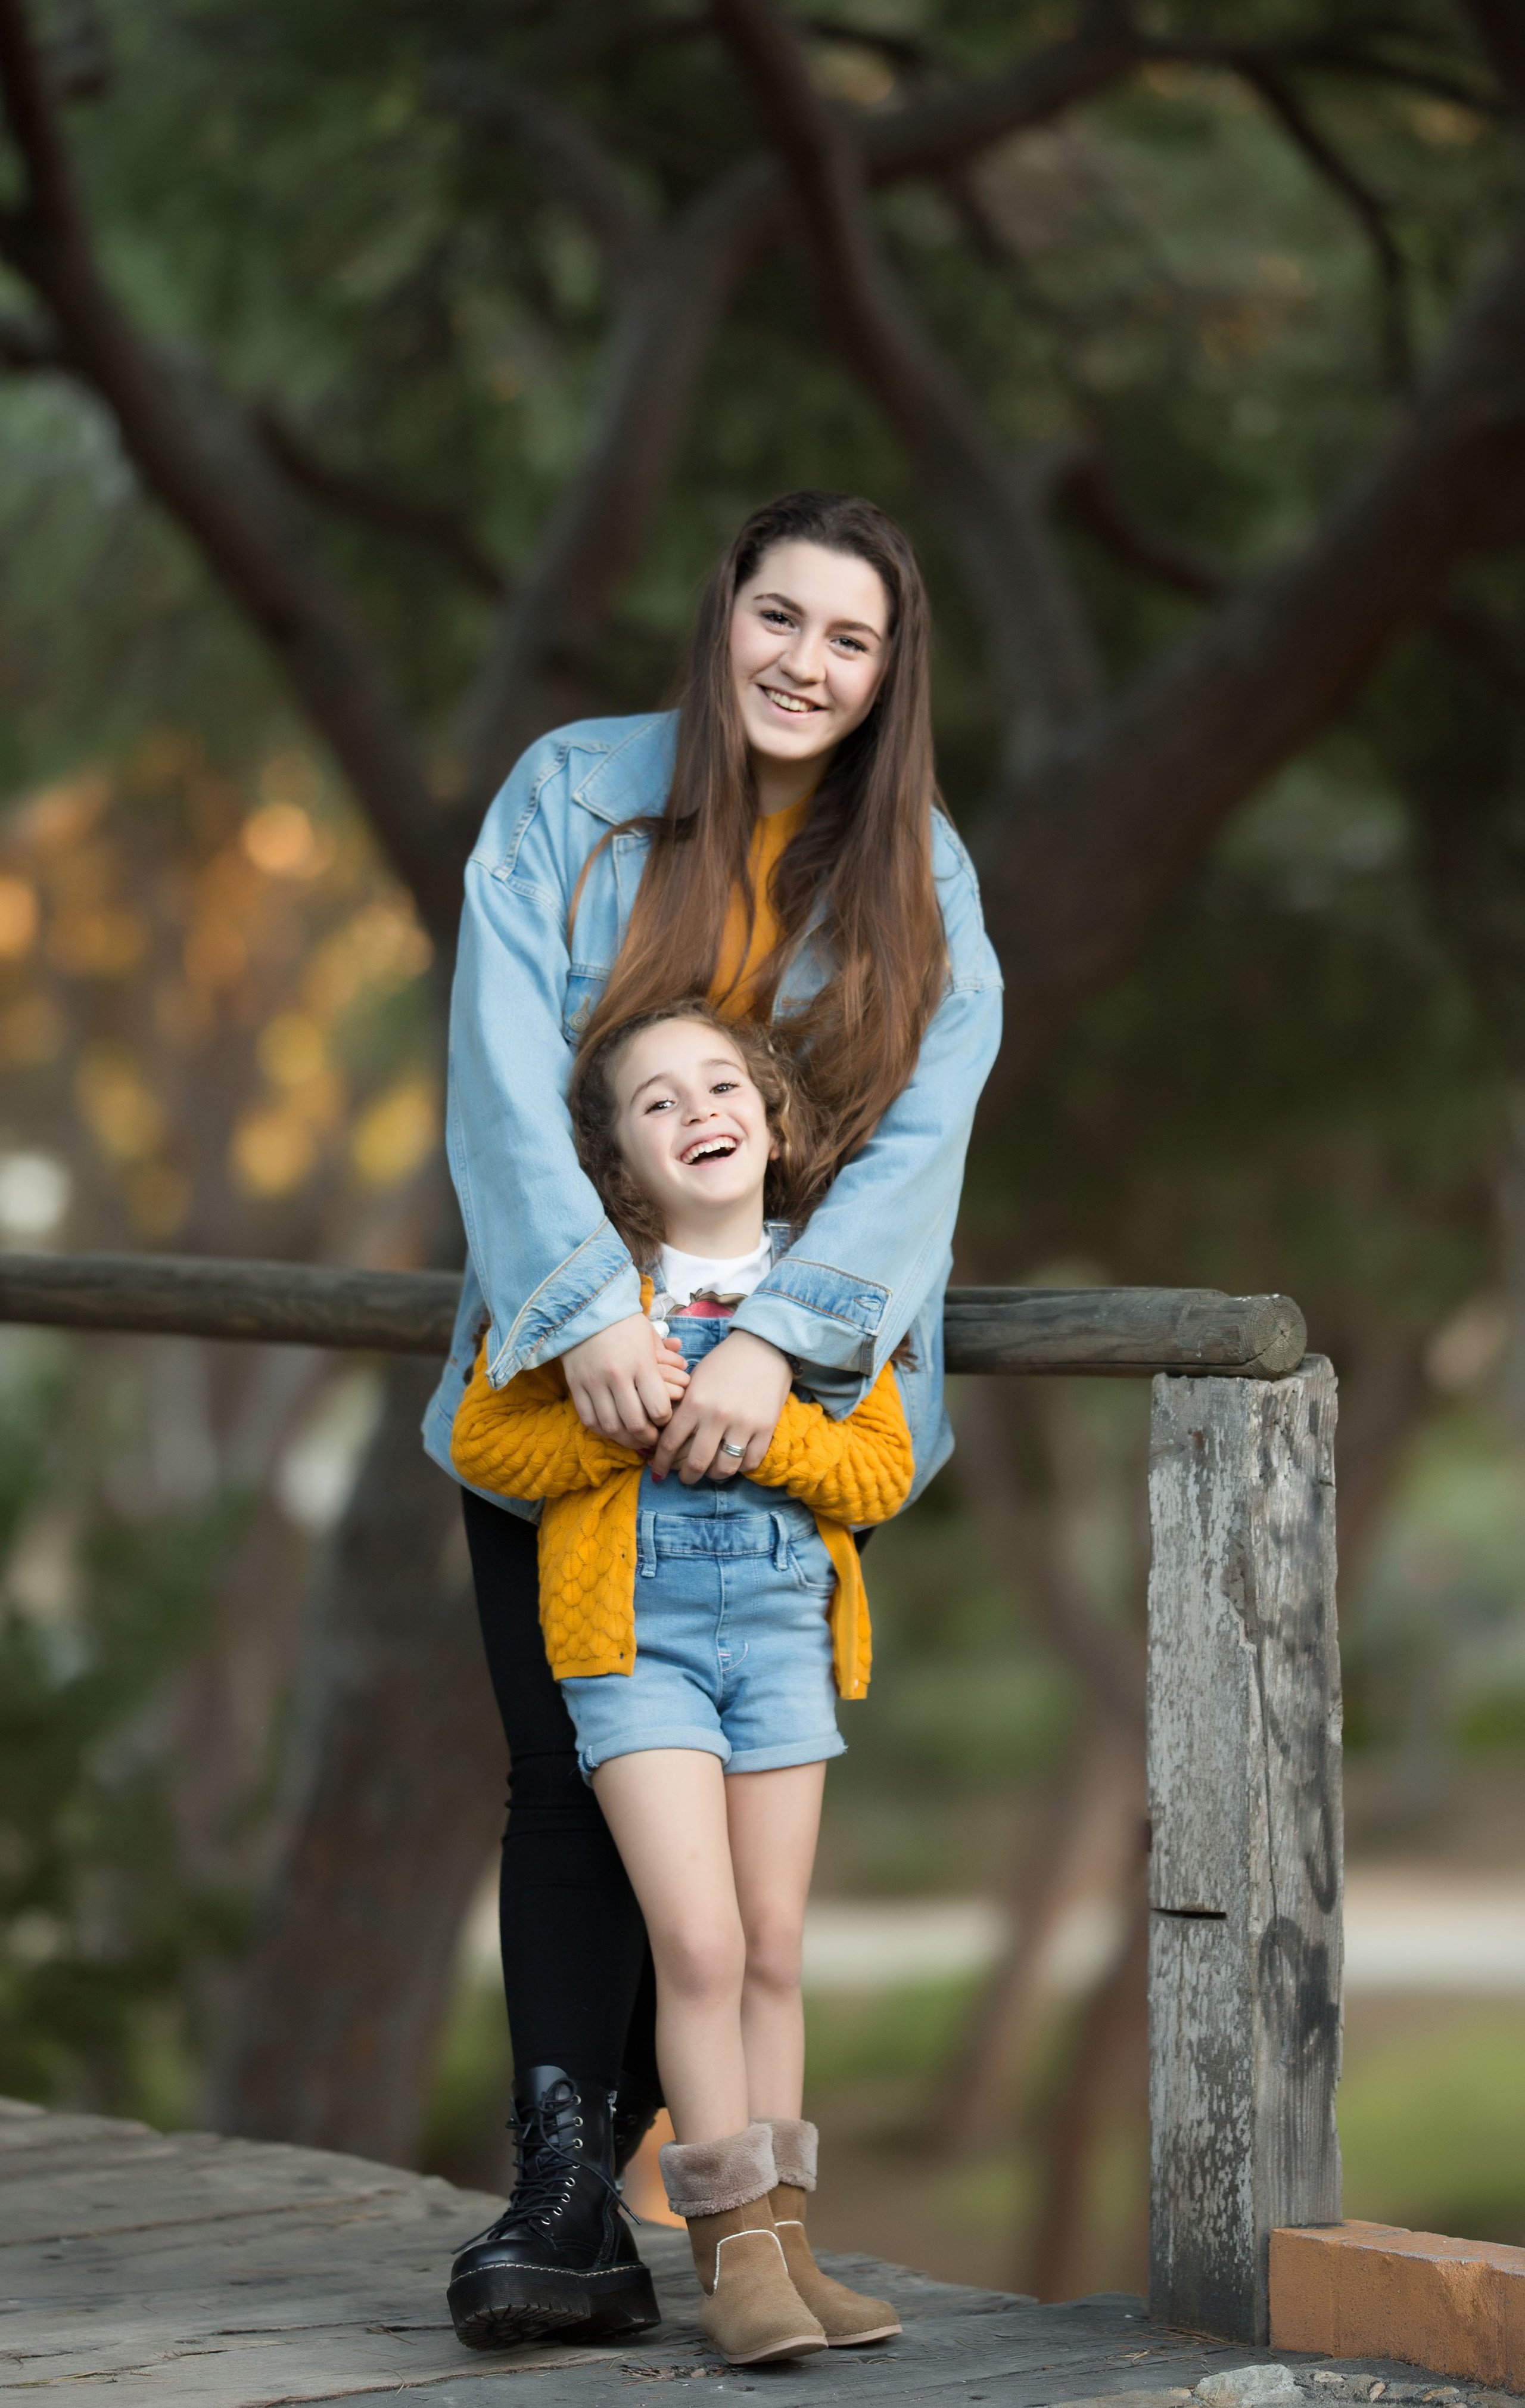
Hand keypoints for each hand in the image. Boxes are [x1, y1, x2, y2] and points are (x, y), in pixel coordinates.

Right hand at [562, 1316, 683, 1449]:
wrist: (585, 1308)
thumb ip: (666, 1355)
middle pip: (635, 1423)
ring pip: (611, 1426)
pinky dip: (601, 1429)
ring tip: (633, 1438)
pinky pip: (588, 1418)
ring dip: (624, 1439)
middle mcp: (618, 1375)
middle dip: (647, 1438)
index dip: (665, 1421)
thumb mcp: (649, 1335)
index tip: (665, 1421)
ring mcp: (594, 1382)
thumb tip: (685, 1365)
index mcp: (641, 1363)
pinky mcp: (576, 1385)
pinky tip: (611, 1429)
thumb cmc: (624, 1323)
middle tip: (652, 1439)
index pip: (658, 1408)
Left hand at [649, 1328, 791, 1484]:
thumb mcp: (695, 1381)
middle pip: (696, 1463)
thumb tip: (667, 1440)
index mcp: (694, 1402)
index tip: (658, 1471)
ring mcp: (743, 1424)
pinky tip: (734, 1461)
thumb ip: (682, 1408)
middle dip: (686, 1477)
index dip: (660, 1462)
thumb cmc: (724, 1363)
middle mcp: (716, 1416)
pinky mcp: (766, 1428)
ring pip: (724, 1468)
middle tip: (684, 1479)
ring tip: (710, 1473)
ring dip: (714, 1476)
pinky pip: (749, 1462)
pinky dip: (740, 1467)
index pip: (669, 1443)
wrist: (763, 1347)